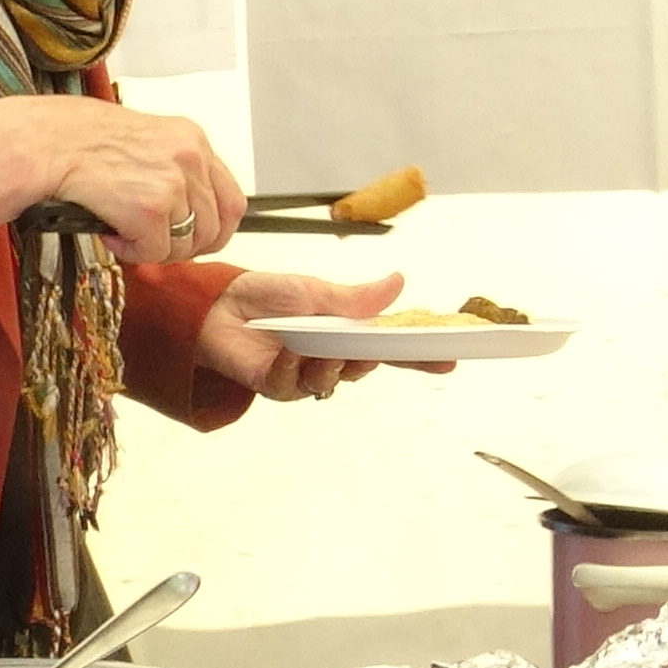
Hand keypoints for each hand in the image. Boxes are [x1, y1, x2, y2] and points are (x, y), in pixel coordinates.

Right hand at [0, 93, 243, 263]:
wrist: (45, 143)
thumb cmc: (80, 141)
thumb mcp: (144, 142)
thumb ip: (173, 170)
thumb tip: (190, 214)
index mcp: (192, 139)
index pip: (233, 200)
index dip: (214, 228)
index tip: (192, 238)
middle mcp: (191, 157)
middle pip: (214, 228)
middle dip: (183, 246)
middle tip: (150, 242)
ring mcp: (173, 183)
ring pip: (185, 245)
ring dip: (154, 248)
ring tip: (123, 231)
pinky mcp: (151, 209)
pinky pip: (155, 253)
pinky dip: (132, 251)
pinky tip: (109, 232)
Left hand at [193, 270, 459, 400]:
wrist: (217, 304)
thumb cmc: (267, 297)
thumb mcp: (316, 290)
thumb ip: (357, 298)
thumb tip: (399, 282)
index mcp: (346, 336)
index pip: (390, 350)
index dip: (420, 356)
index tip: (450, 358)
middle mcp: (329, 360)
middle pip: (362, 369)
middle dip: (371, 360)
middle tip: (373, 349)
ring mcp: (302, 376)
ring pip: (329, 381)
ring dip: (330, 365)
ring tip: (328, 349)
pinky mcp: (272, 385)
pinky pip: (289, 384)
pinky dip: (291, 367)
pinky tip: (288, 352)